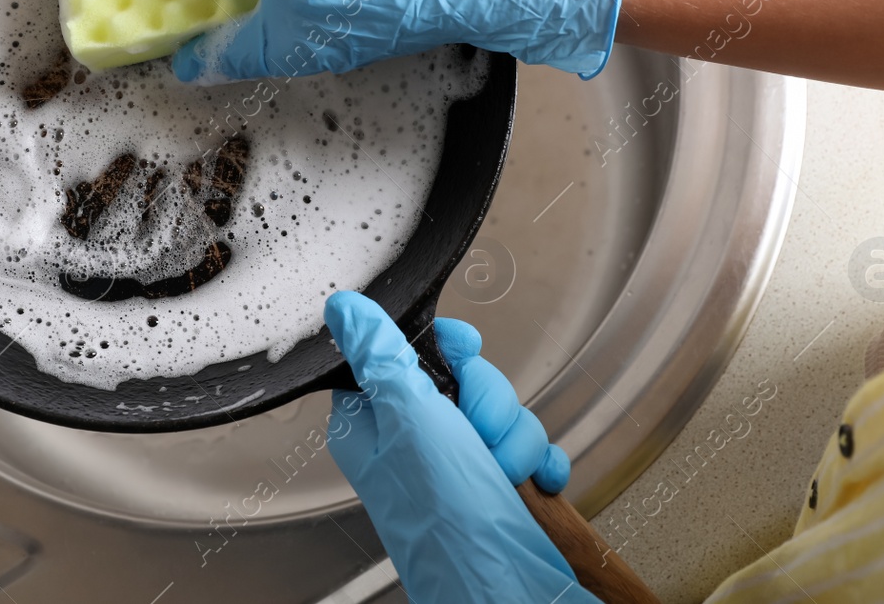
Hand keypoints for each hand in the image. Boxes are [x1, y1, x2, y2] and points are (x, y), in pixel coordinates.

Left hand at [322, 291, 597, 603]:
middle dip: (489, 401)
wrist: (506, 590)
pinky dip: (539, 462)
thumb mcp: (409, 421)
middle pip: (465, 376)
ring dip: (515, 438)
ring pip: (502, 410)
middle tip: (478, 433)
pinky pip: (531, 446)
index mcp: (377, 422)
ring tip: (504, 473)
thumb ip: (381, 356)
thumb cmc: (447, 521)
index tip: (461, 353)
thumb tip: (345, 307)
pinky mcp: (502, 484)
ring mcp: (462, 464)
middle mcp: (418, 441)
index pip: (404, 350)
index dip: (442, 346)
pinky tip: (533, 482)